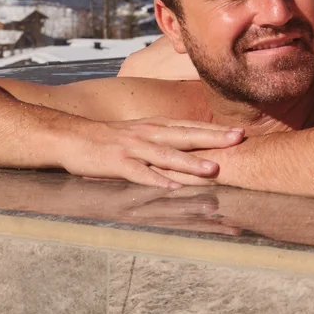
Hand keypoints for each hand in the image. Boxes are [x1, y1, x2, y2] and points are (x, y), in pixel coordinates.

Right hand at [56, 116, 244, 188]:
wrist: (73, 137)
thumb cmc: (111, 138)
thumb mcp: (142, 132)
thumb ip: (166, 136)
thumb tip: (194, 142)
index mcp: (156, 126)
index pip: (191, 127)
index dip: (216, 130)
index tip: (241, 133)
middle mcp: (149, 134)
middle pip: (186, 136)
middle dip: (213, 138)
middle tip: (238, 140)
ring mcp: (134, 148)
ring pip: (167, 155)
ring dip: (190, 163)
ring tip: (213, 169)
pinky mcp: (117, 163)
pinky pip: (140, 173)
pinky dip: (156, 180)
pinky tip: (171, 186)